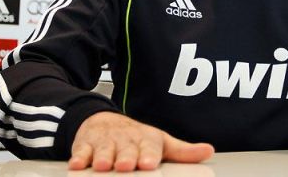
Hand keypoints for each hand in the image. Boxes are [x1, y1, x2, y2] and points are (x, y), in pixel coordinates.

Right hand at [68, 111, 214, 171]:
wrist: (104, 121)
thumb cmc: (136, 138)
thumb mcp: (161, 142)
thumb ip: (183, 151)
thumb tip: (208, 151)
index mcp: (145, 140)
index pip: (149, 147)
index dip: (149, 155)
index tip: (150, 163)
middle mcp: (125, 141)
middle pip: (126, 150)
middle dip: (126, 157)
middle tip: (127, 165)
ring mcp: (105, 143)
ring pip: (103, 151)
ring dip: (103, 158)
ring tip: (104, 166)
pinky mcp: (85, 146)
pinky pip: (81, 152)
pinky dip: (79, 157)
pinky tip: (78, 164)